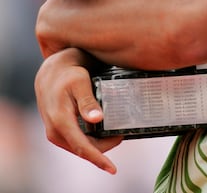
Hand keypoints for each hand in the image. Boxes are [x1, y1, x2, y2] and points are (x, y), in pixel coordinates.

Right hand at [34, 48, 122, 173]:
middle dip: (104, 148)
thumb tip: (97, 119)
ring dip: (98, 144)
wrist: (51, 72)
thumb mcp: (80, 82)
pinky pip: (77, 141)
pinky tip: (102, 131)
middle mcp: (55, 131)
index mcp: (61, 121)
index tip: (112, 168)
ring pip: (81, 147)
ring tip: (115, 132)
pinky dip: (90, 139)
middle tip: (121, 134)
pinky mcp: (58, 131)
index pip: (82, 147)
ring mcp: (55, 133)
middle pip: (84, 149)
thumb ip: (88, 101)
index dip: (98, 159)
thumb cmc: (67, 74)